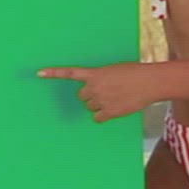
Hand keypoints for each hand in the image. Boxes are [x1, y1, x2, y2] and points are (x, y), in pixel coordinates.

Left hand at [37, 62, 159, 122]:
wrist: (150, 82)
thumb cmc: (136, 73)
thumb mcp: (115, 70)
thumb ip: (102, 78)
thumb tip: (99, 91)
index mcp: (95, 73)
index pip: (70, 72)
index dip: (53, 73)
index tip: (38, 72)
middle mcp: (95, 87)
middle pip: (83, 97)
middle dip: (91, 96)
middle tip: (106, 93)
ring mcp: (101, 100)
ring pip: (90, 108)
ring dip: (99, 105)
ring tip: (115, 98)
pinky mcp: (109, 112)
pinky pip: (97, 118)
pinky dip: (103, 116)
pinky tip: (115, 109)